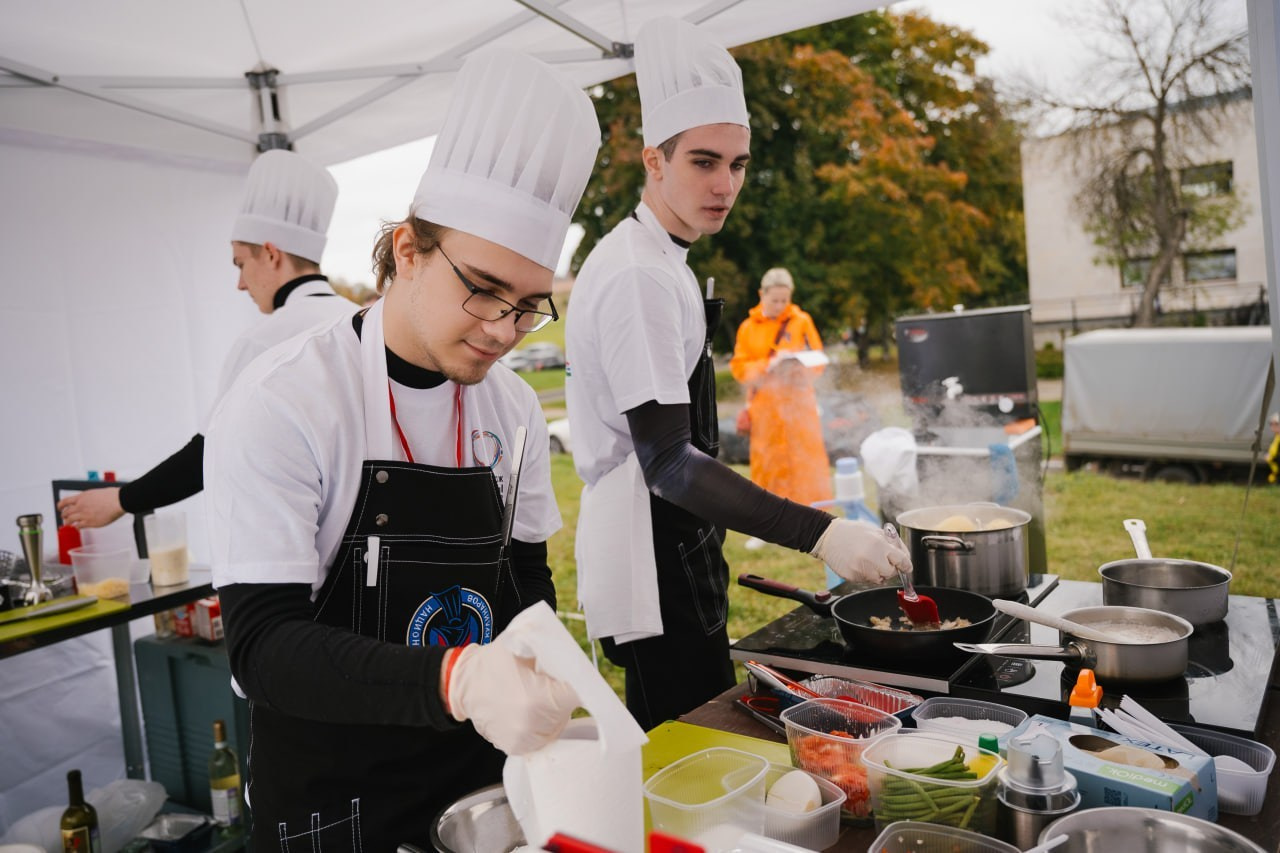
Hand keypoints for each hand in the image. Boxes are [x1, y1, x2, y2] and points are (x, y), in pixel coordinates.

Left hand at [56, 488, 124, 528]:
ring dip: (68, 522)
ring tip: (69, 524)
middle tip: (64, 517)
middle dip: (64, 515)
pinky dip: (77, 527)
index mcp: (82, 497)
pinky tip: (78, 527)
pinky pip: (78, 526)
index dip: (60, 506)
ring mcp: (84, 515)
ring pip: (69, 520)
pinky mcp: (90, 523)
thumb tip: (86, 501)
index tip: (59, 508)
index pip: (65, 502)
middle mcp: (80, 506)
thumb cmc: (112, 496)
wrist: (119, 501)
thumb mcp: (95, 492)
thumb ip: (88, 498)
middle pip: (66, 512)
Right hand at [444, 642, 578, 754]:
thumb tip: (572, 656)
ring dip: (553, 713)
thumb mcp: (522, 644)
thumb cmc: (493, 662)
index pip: (577, 695)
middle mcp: (532, 724)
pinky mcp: (515, 748)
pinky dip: (539, 725)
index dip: (579, 684)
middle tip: (548, 684)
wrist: (463, 684)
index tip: (574, 678)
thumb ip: (549, 647)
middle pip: (567, 711)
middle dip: (562, 697)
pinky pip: (540, 737)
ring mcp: (523, 740)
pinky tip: (527, 710)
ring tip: (536, 697)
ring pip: (556, 726)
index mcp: (537, 698)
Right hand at [810, 518, 911, 582]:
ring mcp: (861, 569)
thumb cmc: (852, 532)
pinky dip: (865, 574)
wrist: (828, 536)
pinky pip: (866, 580)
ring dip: (877, 572)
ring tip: (868, 560)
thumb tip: (904, 557)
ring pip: (879, 579)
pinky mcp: (852, 577)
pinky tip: (858, 563)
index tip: (907, 567)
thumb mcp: (875, 531)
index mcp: (879, 544)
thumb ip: (891, 543)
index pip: (902, 561)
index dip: (906, 565)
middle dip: (890, 568)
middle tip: (883, 560)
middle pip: (891, 573)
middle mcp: (871, 558)